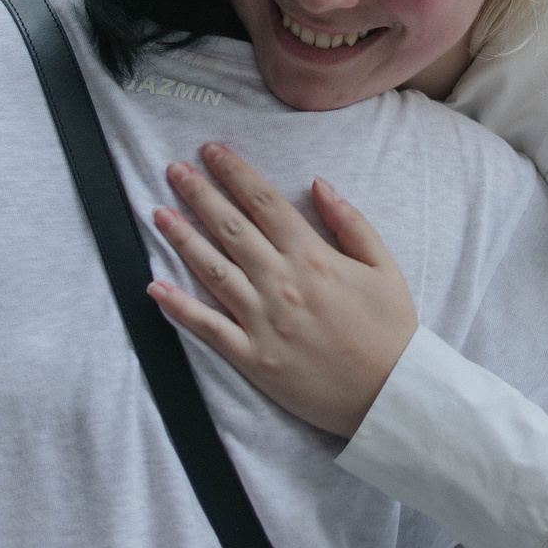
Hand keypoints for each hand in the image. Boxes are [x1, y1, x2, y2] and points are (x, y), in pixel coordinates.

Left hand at [146, 143, 418, 439]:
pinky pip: (209, 328)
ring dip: (182, 239)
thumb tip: (318, 183)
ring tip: (157, 213)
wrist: (391, 396)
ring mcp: (264, 322)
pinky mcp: (253, 358)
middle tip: (173, 169)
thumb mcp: (383, 266)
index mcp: (313, 257)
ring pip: (213, 270)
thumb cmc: (390, 330)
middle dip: (199, 194)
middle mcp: (282, 283)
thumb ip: (350, 222)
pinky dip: (179, 308)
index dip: (235, 173)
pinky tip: (155, 287)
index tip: (211, 151)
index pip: (264, 203)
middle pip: (231, 228)